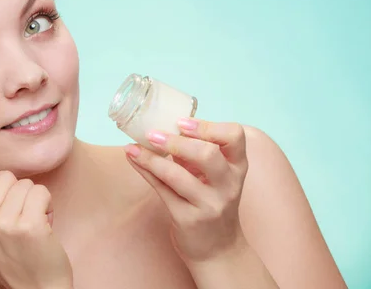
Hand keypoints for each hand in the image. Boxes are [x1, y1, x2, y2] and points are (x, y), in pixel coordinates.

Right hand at [0, 112, 72, 288]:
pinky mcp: (23, 226)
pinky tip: (43, 228)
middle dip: (18, 193)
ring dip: (35, 201)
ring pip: (24, 183)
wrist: (37, 287)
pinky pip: (40, 192)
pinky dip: (47, 206)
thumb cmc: (16, 254)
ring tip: (32, 227)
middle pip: (2, 176)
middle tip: (20, 221)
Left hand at [124, 117, 249, 264]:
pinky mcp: (189, 219)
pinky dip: (145, 171)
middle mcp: (228, 185)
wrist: (219, 249)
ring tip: (133, 147)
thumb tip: (162, 126)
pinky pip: (162, 190)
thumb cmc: (212, 201)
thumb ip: (197, 153)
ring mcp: (209, 204)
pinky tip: (133, 159)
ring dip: (152, 158)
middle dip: (177, 141)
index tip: (182, 122)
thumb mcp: (215, 176)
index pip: (234, 136)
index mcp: (237, 166)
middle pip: (207, 155)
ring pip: (178, 176)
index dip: (208, 126)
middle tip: (153, 133)